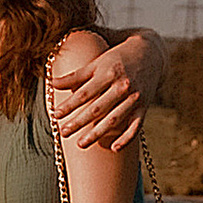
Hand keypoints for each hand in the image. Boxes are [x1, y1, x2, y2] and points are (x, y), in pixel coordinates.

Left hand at [50, 40, 143, 154]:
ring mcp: (135, 98)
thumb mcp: (97, 63)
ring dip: (97, 133)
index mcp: (108, 73)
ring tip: (80, 144)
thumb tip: (51, 83)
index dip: (69, 105)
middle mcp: (122, 86)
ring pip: (114, 119)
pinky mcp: (144, 107)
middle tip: (63, 132)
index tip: (55, 115)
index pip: (85, 93)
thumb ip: (75, 76)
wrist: (150, 53)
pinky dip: (126, 138)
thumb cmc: (117, 58)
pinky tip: (113, 148)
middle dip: (79, 122)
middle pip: (97, 108)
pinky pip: (136, 126)